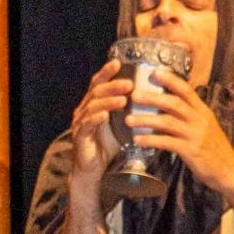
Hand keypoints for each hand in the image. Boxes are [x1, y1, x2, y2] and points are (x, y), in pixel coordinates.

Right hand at [69, 60, 129, 198]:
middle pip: (96, 91)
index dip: (107, 72)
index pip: (98, 83)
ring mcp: (80, 123)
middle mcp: (84, 110)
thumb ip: (130, 112)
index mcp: (93, 104)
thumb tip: (153, 99)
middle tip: (129, 83)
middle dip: (112, 85)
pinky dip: (96, 118)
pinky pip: (87, 124)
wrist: (94, 171)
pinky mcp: (80, 137)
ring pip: (92, 106)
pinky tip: (106, 115)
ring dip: (108, 101)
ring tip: (123, 99)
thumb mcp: (121, 125)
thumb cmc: (108, 146)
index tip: (118, 62)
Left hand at [128, 68, 233, 197]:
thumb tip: (171, 105)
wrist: (229, 171)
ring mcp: (195, 135)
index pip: (186, 90)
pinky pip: (166, 142)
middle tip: (133, 95)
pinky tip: (137, 140)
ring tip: (128, 120)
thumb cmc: (215, 148)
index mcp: (203, 111)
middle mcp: (199, 120)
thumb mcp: (206, 126)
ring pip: (166, 122)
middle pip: (173, 103)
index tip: (155, 72)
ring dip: (145, 120)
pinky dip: (150, 140)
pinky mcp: (190, 151)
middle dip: (152, 98)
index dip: (171, 80)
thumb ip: (191, 115)